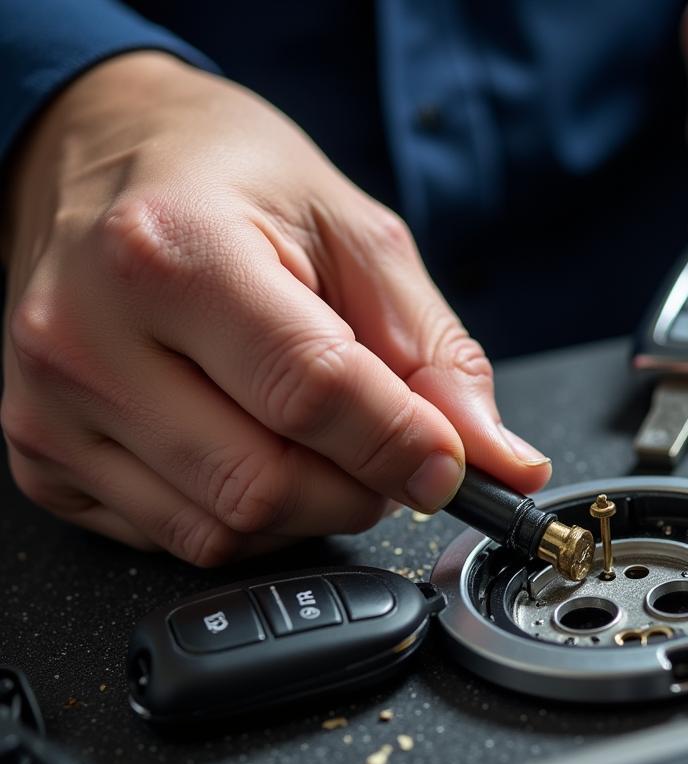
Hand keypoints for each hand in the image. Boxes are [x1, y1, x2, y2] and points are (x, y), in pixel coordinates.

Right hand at [0, 53, 550, 563]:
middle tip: (382, 448)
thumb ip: (437, 357)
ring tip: (315, 440)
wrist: (102, 159)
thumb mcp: (357, 238)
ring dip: (305, 509)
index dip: (400, 445)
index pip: (310, 391)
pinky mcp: (43, 457)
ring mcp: (52, 407)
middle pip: (264, 484)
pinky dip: (243, 517)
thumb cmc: (228, 183)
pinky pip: (176, 539)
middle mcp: (90, 335)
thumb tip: (500, 460)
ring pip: (222, 530)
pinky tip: (246, 448)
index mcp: (173, 252)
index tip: (448, 464)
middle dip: (357, 488)